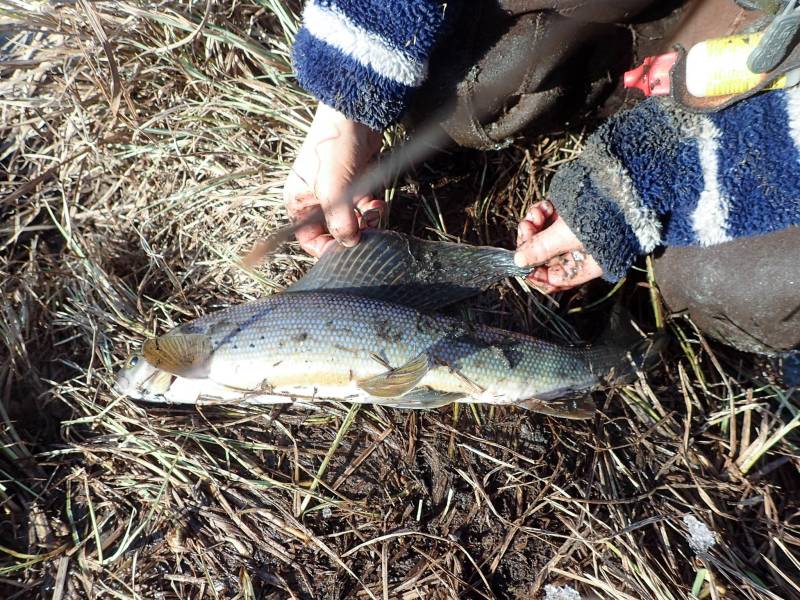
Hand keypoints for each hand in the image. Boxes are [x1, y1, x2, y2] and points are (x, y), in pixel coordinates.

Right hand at [284, 103, 384, 256]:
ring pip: (352, 222)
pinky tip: (378, 203)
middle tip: (367, 233)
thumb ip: (340, 221)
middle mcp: (315, 199)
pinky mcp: (355, 184)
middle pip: (333, 232)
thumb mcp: (333, 189)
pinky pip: (363, 208)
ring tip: (375, 212)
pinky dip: (372, 210)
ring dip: (366, 222)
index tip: (347, 251)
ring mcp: (337, 192)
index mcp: (299, 201)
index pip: (308, 238)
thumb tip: (350, 244)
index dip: (327, 249)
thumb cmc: (334, 147)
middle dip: (352, 234)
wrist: (355, 113)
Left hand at [514, 200, 603, 292]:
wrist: (628, 185)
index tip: (520, 262)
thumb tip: (518, 262)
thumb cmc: (605, 215)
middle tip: (526, 227)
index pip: (554, 280)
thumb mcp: (570, 234)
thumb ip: (543, 247)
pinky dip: (543, 213)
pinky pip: (550, 221)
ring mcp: (576, 235)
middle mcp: (579, 254)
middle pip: (544, 258)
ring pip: (544, 237)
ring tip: (538, 212)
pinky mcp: (573, 217)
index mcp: (584, 266)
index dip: (534, 273)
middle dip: (531, 243)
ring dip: (535, 224)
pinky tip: (545, 205)